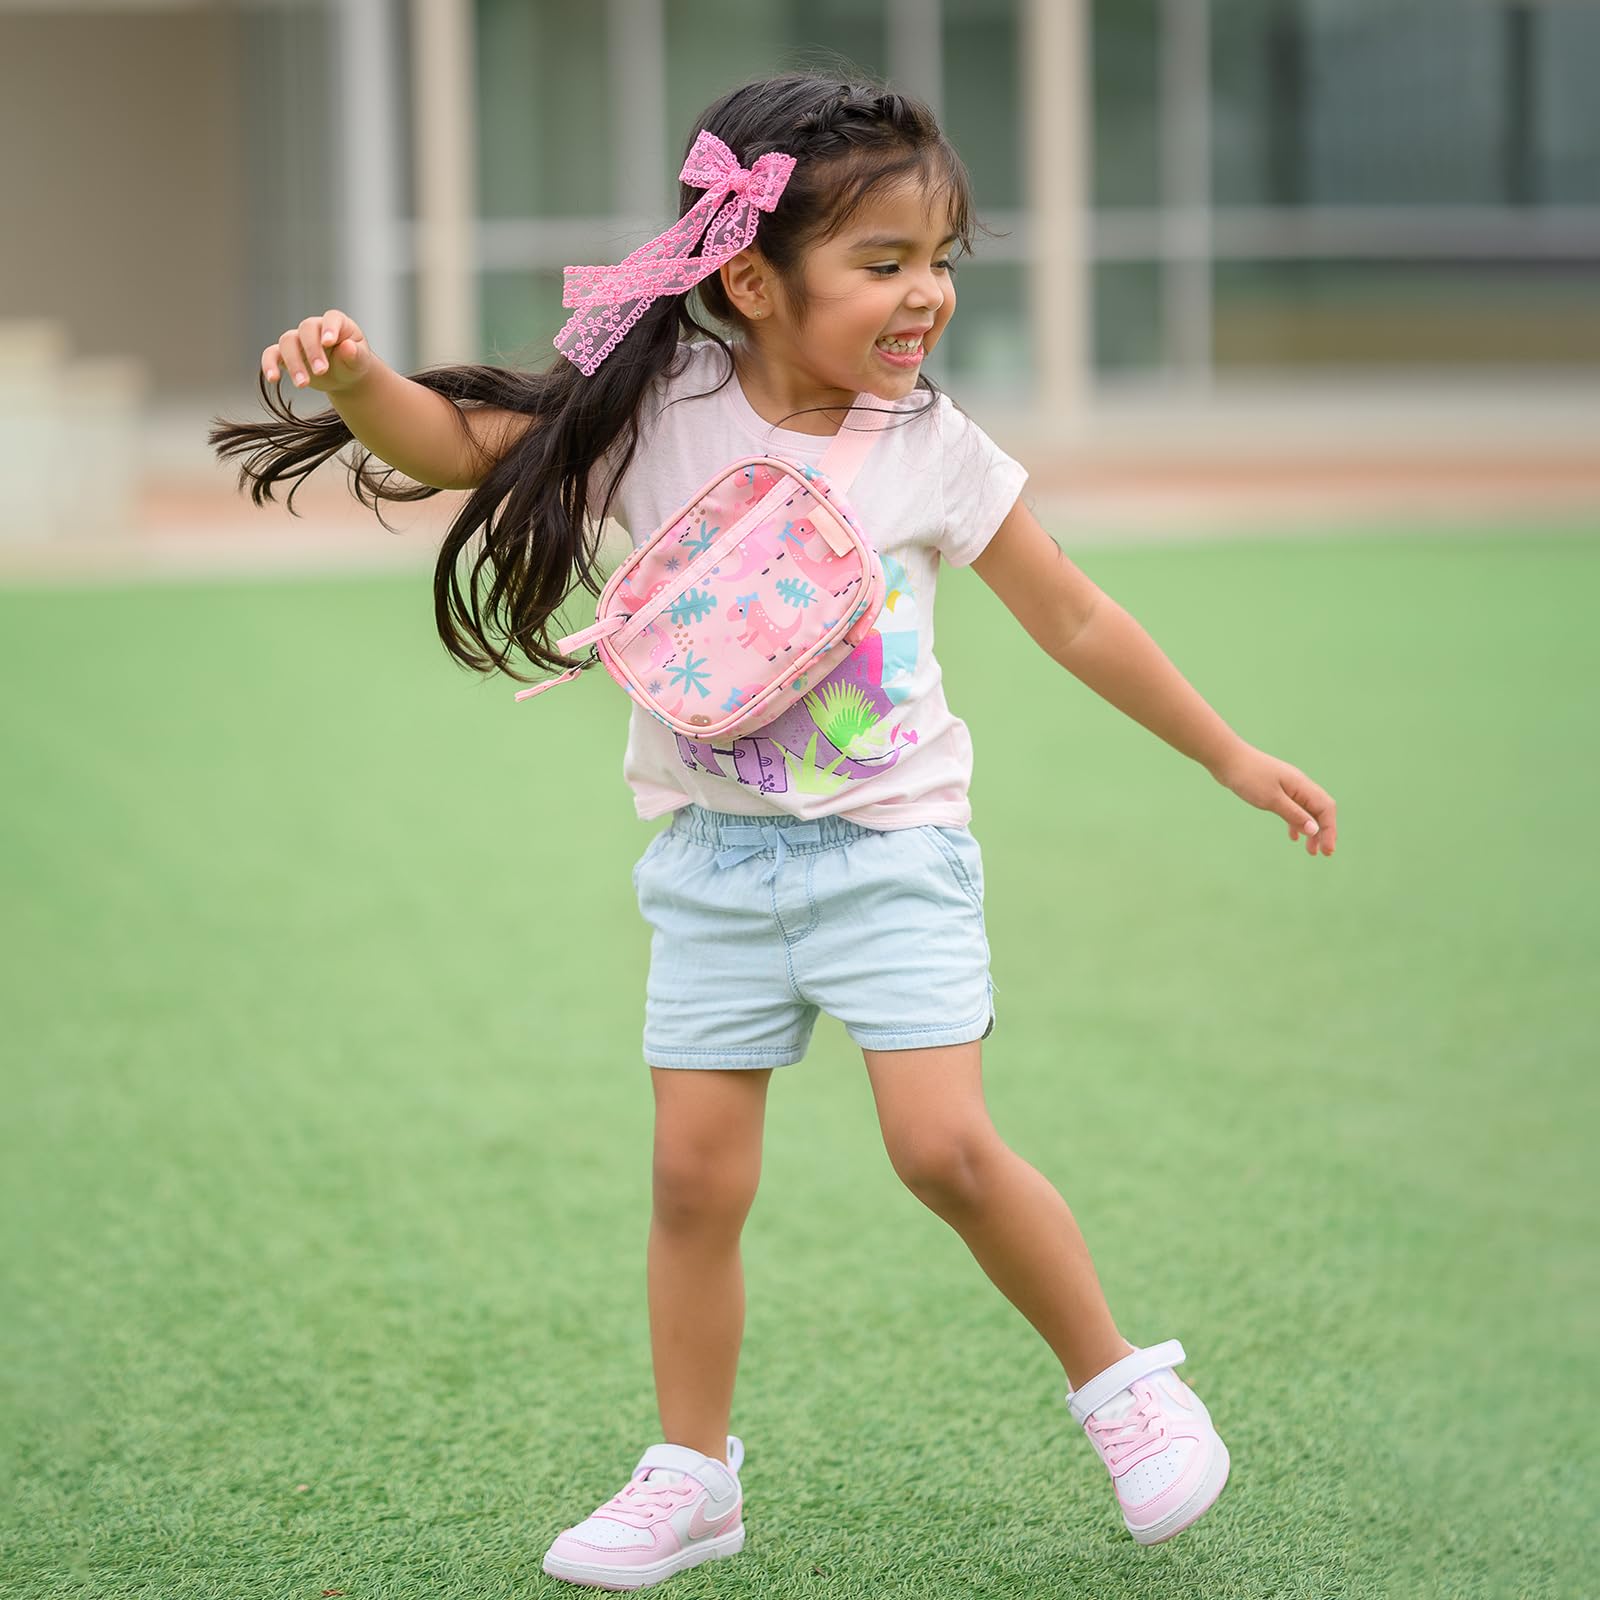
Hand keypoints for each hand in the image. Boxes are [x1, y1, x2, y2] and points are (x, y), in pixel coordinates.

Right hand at [261, 309, 372, 394]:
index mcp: (337, 323)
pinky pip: (271, 354)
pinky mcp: (285, 354)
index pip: (331, 318)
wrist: (343, 376)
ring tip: (303, 385)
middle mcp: (314, 327)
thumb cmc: (353, 363)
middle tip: (322, 371)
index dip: (329, 328)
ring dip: (294, 363)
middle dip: (312, 351)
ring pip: (287, 342)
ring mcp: (298, 339)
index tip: (328, 342)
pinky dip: (269, 364)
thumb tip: (348, 347)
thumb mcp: (360, 361)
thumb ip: (355, 354)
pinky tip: (272, 379)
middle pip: (306, 330)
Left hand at [1209, 742, 1336, 857]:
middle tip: (1322, 853)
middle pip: (1320, 810)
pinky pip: (1293, 808)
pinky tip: (1293, 837)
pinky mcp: (1276, 789)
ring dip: (1310, 830)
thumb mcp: (1271, 799)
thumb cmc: (1248, 777)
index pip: (1325, 809)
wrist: (1226, 759)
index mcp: (1302, 786)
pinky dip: (1295, 822)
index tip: (1327, 851)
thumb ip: (1294, 814)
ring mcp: (1288, 787)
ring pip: (1307, 811)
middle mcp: (1299, 785)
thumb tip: (1314, 830)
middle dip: (1323, 832)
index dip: (1330, 830)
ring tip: (1310, 850)